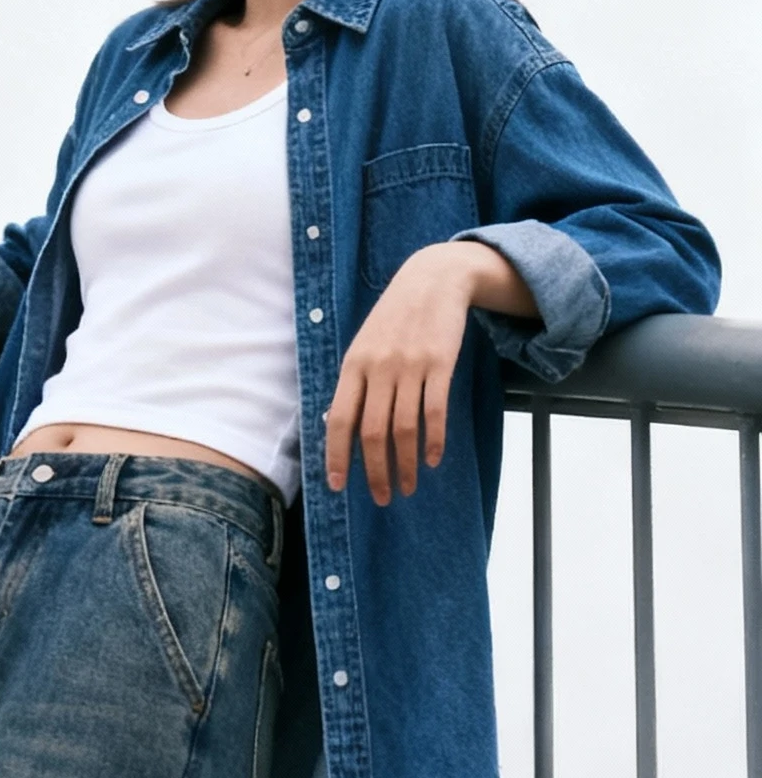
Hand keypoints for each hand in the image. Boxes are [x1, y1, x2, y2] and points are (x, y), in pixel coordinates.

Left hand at [324, 241, 535, 505]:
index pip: (340, 420)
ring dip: (406, 465)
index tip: (339, 486)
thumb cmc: (394, 319)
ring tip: (408, 486)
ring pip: (404, 429)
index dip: (337, 456)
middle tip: (382, 497)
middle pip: (373, 433)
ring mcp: (410, 366)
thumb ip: (355, 385)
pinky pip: (435, 412)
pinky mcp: (440, 363)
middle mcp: (379, 368)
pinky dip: (434, 441)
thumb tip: (341, 430)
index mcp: (353, 366)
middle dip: (376, 473)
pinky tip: (433, 459)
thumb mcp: (364, 346)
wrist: (432, 279)